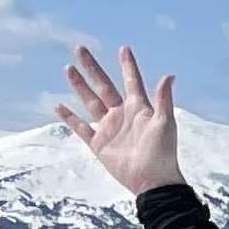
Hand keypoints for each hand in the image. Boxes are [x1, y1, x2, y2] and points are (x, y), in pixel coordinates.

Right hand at [55, 44, 183, 196]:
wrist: (152, 180)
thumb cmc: (162, 152)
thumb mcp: (165, 123)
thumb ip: (164, 99)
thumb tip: (169, 75)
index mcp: (140, 108)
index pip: (132, 81)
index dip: (128, 66)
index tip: (123, 48)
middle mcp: (123, 115)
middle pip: (104, 85)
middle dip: (92, 68)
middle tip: (80, 48)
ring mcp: (109, 128)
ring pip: (90, 101)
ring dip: (79, 85)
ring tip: (68, 68)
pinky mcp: (98, 143)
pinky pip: (81, 127)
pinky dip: (69, 117)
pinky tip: (59, 106)